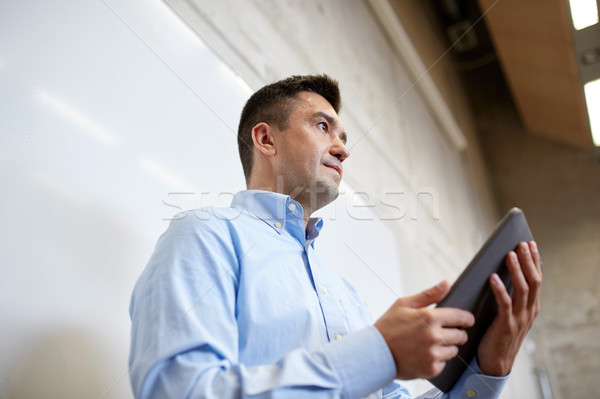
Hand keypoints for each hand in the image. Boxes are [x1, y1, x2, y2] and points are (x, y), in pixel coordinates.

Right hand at [374, 281, 474, 379]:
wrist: (374, 352)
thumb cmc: (388, 326)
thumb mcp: (405, 304)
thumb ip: (429, 294)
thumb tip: (447, 283)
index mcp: (430, 317)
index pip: (461, 317)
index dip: (466, 318)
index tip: (467, 320)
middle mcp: (434, 336)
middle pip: (461, 336)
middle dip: (456, 333)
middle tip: (443, 332)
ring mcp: (433, 354)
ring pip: (454, 351)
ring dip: (446, 347)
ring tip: (430, 344)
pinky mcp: (431, 369)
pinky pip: (444, 364)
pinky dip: (437, 360)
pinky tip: (424, 355)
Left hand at [477, 241, 542, 375]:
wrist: (495, 362)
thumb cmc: (498, 334)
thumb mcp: (509, 314)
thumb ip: (509, 297)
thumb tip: (500, 272)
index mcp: (531, 307)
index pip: (537, 280)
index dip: (535, 261)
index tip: (531, 244)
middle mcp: (529, 311)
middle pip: (533, 281)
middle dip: (528, 261)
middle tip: (521, 244)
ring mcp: (519, 318)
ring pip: (522, 289)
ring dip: (516, 270)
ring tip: (509, 254)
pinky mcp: (505, 325)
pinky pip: (505, 303)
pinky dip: (500, 289)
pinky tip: (493, 277)